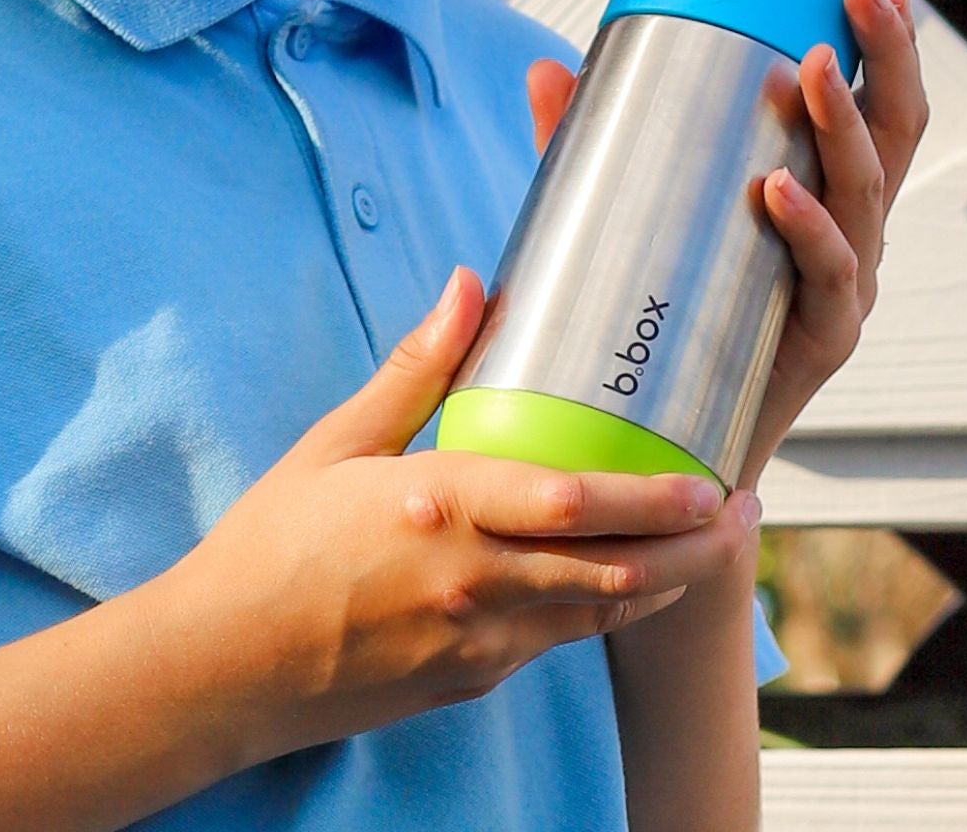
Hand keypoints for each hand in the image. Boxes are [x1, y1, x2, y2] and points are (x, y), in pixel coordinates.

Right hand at [158, 268, 762, 764]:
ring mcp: (475, 644)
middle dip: (692, 546)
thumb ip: (415, 367)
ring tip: (713, 548)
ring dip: (666, 584)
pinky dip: (604, 609)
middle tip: (743, 511)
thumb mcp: (337, 441)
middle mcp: (470, 583)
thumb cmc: (271, 545)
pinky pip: (557, 640)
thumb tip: (469, 286)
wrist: (223, 664)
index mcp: (437, 508)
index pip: (572, 504)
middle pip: (612, 570)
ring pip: (599, 614)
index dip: (653, 499)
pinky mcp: (469, 681)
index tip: (710, 478)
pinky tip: (625, 582)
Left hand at [525, 0, 930, 493]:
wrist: (672, 444)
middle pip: (894, 132)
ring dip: (841, 127)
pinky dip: (809, 231)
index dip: (882, 42)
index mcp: (826, 190)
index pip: (869, 103)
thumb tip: (545, 66)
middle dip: (887, 56)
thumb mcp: (620, 213)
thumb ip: (583, 146)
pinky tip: (779, 191)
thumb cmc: (664, 314)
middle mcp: (851, 230)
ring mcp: (843, 285)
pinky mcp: (820, 338)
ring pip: (866, 194)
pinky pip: (827, 277)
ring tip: (808, 69)